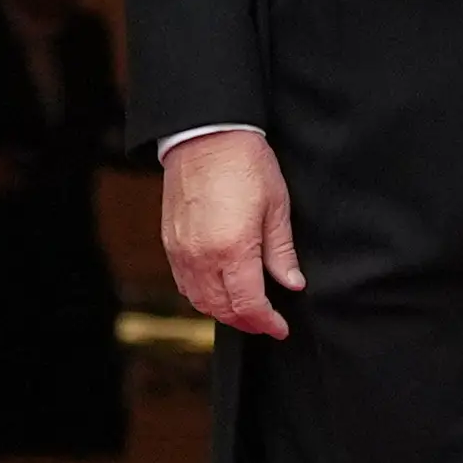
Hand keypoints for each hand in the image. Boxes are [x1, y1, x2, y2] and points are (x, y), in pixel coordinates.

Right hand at [160, 127, 302, 339]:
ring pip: (199, 301)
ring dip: (223, 312)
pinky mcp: (170, 242)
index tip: (280, 327)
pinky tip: (218, 289)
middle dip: (247, 322)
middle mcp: (202, 256)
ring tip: (245, 309)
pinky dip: (202, 295)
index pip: (249, 305)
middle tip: (267, 321)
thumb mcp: (276, 206)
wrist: (204, 134)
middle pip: (222, 310)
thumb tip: (292, 282)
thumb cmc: (243, 162)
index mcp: (234, 249)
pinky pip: (183, 283)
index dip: (267, 323)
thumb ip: (281, 252)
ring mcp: (182, 251)